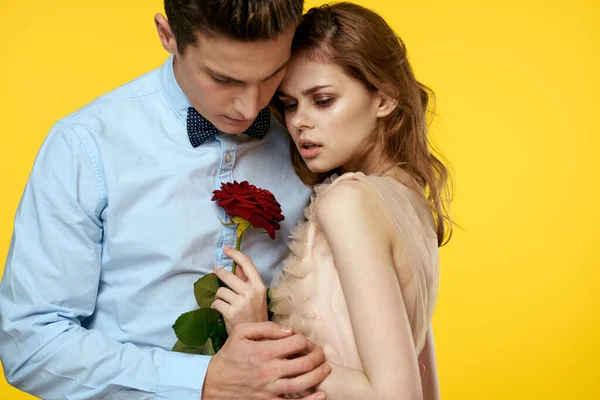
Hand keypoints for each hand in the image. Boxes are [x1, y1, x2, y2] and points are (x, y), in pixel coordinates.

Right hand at [202, 322, 330, 398]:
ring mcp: (270, 388)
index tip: (303, 340)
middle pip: (304, 362)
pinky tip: (321, 394)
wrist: (213, 382)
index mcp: (265, 350)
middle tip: (320, 353)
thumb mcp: (242, 332)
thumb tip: (289, 330)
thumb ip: (266, 328)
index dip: (304, 339)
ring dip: (319, 375)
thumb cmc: (230, 355)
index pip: (296, 342)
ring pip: (303, 382)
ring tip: (326, 368)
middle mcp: (270, 370)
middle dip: (317, 356)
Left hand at [211, 246, 267, 333]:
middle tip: (216, 272)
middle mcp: (251, 292)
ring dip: (219, 296)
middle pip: (228, 275)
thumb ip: (247, 281)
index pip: (247, 264)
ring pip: (220, 290)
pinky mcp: (231, 313)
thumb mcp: (256, 297)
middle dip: (219, 273)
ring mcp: (241, 302)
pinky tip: (221, 311)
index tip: (226, 249)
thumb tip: (237, 266)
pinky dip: (216, 306)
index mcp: (259, 286)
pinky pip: (216, 303)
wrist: (258, 339)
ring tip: (224, 302)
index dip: (235, 254)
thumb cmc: (256, 316)